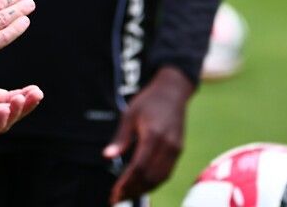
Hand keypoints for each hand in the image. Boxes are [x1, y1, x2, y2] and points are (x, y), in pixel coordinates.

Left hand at [0, 78, 42, 139]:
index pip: (8, 97)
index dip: (24, 94)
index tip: (36, 88)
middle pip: (10, 110)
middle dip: (27, 102)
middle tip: (38, 93)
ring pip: (3, 121)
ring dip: (18, 112)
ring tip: (27, 100)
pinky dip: (0, 121)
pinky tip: (5, 109)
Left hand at [104, 66, 193, 202]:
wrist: (173, 91)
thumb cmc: (148, 101)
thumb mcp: (129, 115)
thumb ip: (120, 138)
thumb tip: (107, 157)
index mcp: (153, 135)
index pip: (139, 167)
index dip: (126, 183)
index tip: (115, 193)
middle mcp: (167, 145)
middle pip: (150, 176)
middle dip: (133, 190)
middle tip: (117, 199)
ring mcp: (176, 149)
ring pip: (161, 178)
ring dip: (144, 189)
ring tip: (127, 195)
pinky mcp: (179, 150)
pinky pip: (167, 172)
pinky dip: (154, 182)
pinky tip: (141, 185)